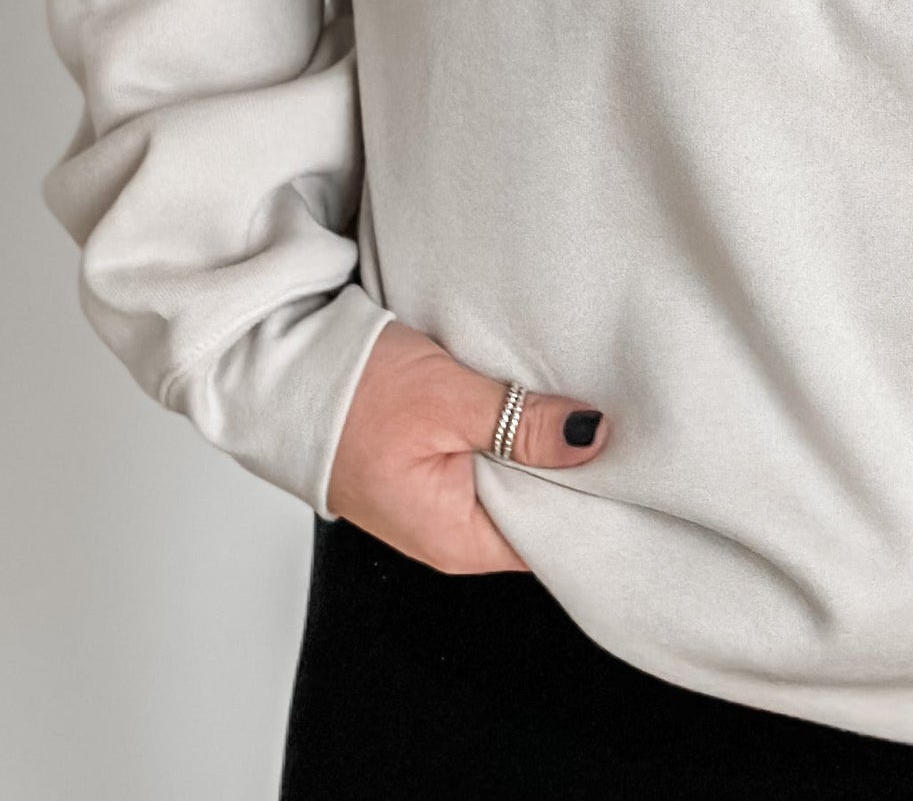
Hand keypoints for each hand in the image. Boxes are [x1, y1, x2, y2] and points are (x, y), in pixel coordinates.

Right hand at [323, 320, 611, 574]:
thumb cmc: (353, 395)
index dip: (593, 498)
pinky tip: (533, 402)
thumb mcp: (449, 402)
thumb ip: (523, 426)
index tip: (629, 458)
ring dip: (540, 442)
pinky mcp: (430, 468)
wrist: (284, 372)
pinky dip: (511, 430)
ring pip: (515, 477)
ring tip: (577, 403)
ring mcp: (438, 500)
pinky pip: (489, 458)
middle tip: (614, 418)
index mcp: (456, 539)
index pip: (552, 540)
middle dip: (573, 466)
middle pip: (538, 508)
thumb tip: (594, 438)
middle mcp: (449, 532)